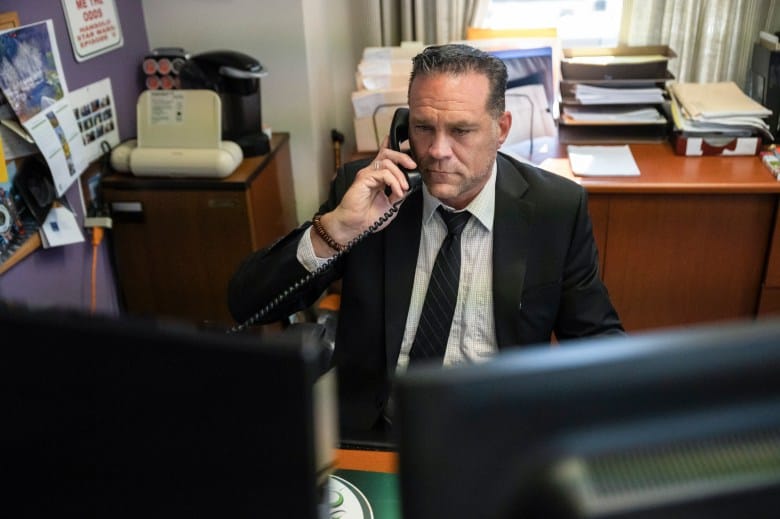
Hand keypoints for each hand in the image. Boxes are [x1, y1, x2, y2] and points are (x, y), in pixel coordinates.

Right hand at [311, 138, 417, 255]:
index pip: (386, 158)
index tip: (405, 149)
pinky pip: (383, 173)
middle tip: (412, 167)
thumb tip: (409, 186)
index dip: (394, 149)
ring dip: (400, 175)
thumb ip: (399, 193)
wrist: (354, 226)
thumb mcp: (391, 205)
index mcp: (378, 177)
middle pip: (387, 154)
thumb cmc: (367, 217)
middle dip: (403, 157)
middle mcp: (372, 173)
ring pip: (387, 162)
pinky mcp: (363, 178)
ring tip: (403, 188)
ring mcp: (367, 174)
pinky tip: (397, 192)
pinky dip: (394, 182)